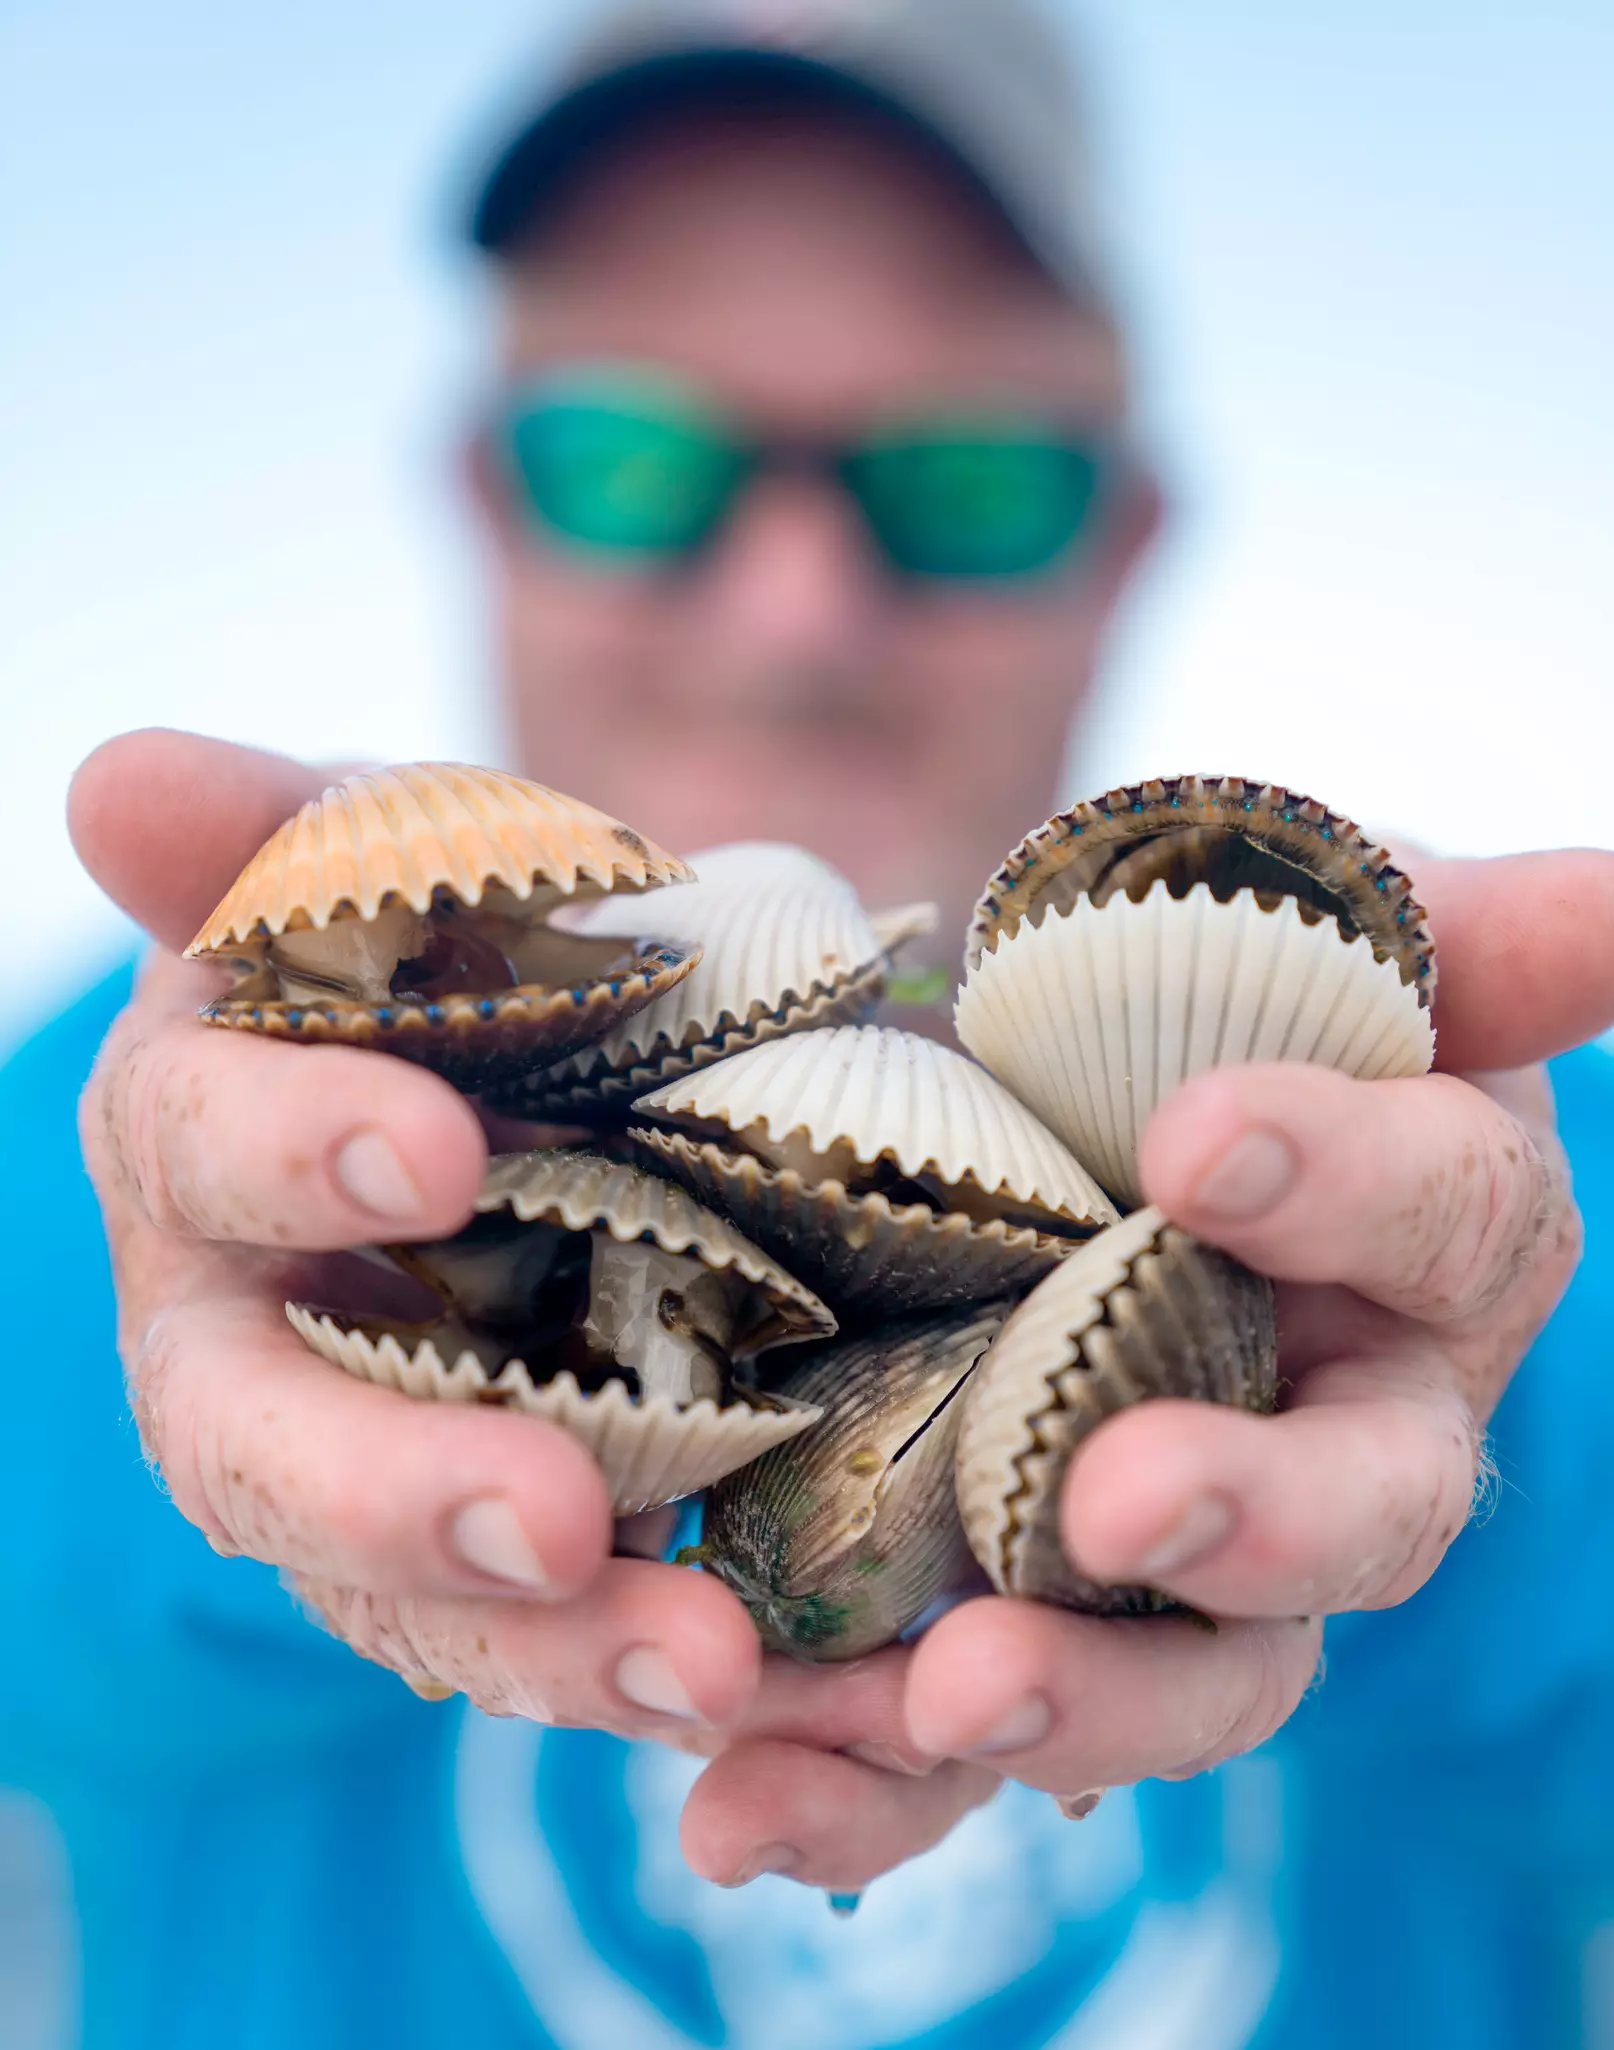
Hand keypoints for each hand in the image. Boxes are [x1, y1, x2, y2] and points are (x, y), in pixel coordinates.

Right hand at [72, 728, 990, 1889]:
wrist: (564, 1065)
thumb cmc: (447, 953)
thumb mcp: (385, 871)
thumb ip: (272, 844)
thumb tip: (114, 776)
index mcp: (204, 1147)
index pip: (204, 1148)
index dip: (297, 1149)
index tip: (435, 1147)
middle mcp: (250, 1339)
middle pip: (272, 1448)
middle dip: (402, 1490)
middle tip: (555, 1524)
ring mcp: (367, 1467)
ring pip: (413, 1596)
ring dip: (553, 1649)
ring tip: (708, 1670)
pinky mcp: (496, 1554)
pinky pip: (559, 1641)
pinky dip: (665, 1677)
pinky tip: (800, 1703)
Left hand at [898, 848, 1613, 1814]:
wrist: (1059, 1119)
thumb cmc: (1218, 1004)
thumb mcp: (1320, 936)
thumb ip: (1451, 935)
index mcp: (1436, 1243)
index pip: (1444, 1218)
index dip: (1344, 1185)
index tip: (1192, 1138)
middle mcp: (1350, 1429)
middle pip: (1363, 1519)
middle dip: (1252, 1518)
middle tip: (1116, 1501)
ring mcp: (1198, 1556)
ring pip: (1194, 1677)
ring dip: (1072, 1706)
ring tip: (930, 1707)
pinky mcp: (1036, 1624)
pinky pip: (975, 1733)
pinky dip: (864, 1787)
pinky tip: (740, 1803)